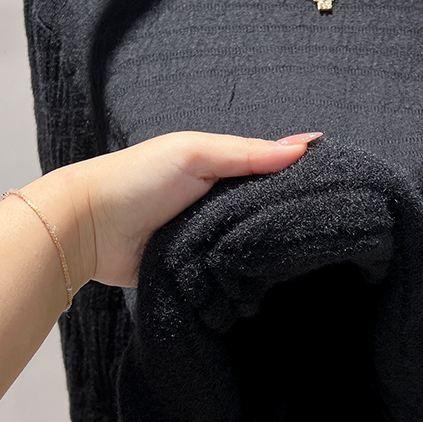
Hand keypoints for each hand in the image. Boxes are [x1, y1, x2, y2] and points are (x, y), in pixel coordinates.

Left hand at [60, 131, 320, 288]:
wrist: (87, 230)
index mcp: (220, 169)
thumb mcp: (194, 154)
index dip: (299, 179)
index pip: (271, 173)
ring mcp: (208, 237)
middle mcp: (218, 202)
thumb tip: (306, 144)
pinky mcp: (197, 269)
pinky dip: (243, 273)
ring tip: (308, 254)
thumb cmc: (136, 178)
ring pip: (250, 244)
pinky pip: (229, 272)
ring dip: (266, 249)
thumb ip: (247, 153)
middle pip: (264, 212)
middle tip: (328, 228)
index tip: (335, 189)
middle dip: (287, 219)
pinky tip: (270, 278)